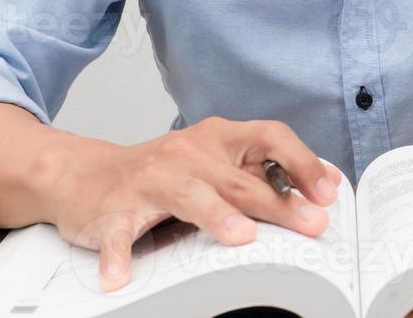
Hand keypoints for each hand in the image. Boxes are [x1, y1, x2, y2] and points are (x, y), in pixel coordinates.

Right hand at [40, 116, 343, 291]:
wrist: (85, 176)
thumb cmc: (162, 174)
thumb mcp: (214, 165)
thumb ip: (261, 174)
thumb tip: (322, 186)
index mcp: (216, 140)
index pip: (269, 137)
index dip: (302, 161)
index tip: (327, 191)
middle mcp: (187, 154)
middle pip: (240, 178)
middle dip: (279, 203)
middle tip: (311, 225)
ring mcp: (150, 180)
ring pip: (188, 196)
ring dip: (216, 215)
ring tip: (241, 236)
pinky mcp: (113, 209)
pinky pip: (117, 233)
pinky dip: (117, 254)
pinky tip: (120, 275)